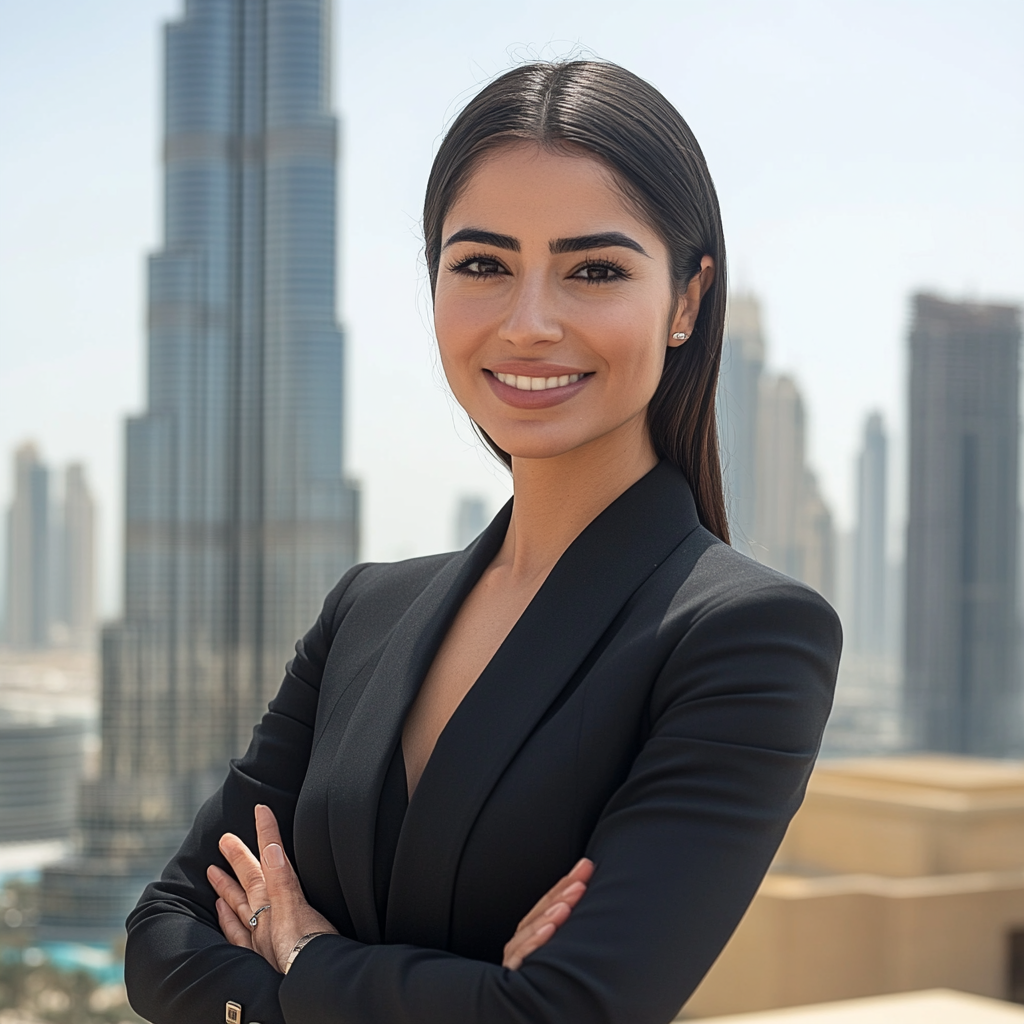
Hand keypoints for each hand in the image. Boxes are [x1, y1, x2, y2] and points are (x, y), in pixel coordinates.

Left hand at [208, 804, 338, 971]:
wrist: (311, 983)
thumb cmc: (313, 951)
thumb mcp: (300, 910)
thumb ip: (283, 879)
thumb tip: (270, 849)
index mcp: (278, 903)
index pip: (271, 859)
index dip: (266, 832)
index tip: (260, 810)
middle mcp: (266, 918)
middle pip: (249, 881)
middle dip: (238, 857)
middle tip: (224, 839)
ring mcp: (261, 938)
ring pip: (238, 906)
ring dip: (227, 886)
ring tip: (213, 872)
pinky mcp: (262, 956)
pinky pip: (236, 934)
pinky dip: (227, 920)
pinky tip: (221, 913)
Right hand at [502, 857, 592, 969]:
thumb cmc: (559, 993)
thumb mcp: (565, 951)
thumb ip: (573, 927)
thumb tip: (589, 897)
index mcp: (534, 936)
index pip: (550, 904)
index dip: (567, 884)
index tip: (586, 866)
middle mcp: (522, 944)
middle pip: (538, 914)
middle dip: (560, 895)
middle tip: (581, 881)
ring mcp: (515, 960)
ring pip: (528, 932)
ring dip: (548, 915)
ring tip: (566, 905)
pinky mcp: (511, 979)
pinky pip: (521, 957)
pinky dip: (534, 942)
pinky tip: (549, 930)